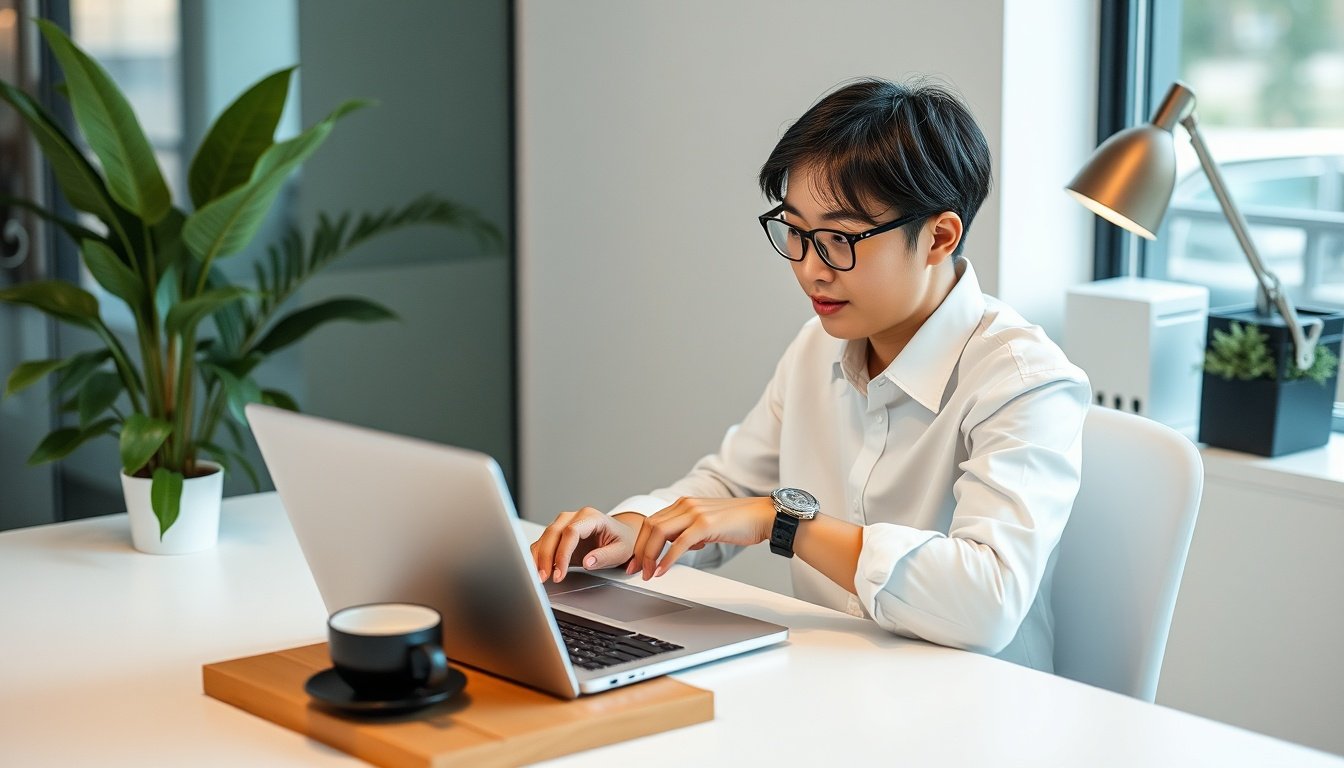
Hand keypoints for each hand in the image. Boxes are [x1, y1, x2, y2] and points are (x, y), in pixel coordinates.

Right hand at [530, 507, 640, 582]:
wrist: (621, 536)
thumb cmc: (622, 542)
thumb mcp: (621, 551)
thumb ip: (604, 556)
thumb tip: (587, 562)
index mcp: (591, 517)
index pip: (571, 532)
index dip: (563, 553)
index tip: (560, 572)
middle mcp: (574, 517)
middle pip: (553, 532)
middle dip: (546, 557)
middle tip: (544, 577)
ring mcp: (563, 523)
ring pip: (544, 537)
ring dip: (538, 557)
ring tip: (538, 577)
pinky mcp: (557, 534)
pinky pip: (542, 543)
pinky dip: (536, 557)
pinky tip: (536, 570)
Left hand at [628, 497, 775, 579]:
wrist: (764, 516)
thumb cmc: (740, 522)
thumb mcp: (708, 524)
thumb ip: (691, 531)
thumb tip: (681, 546)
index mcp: (684, 503)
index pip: (652, 521)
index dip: (641, 542)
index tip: (637, 560)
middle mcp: (686, 504)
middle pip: (650, 526)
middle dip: (640, 551)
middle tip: (636, 570)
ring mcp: (695, 513)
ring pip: (659, 533)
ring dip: (650, 555)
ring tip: (648, 573)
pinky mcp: (705, 524)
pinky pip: (679, 543)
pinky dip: (667, 559)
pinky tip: (662, 570)